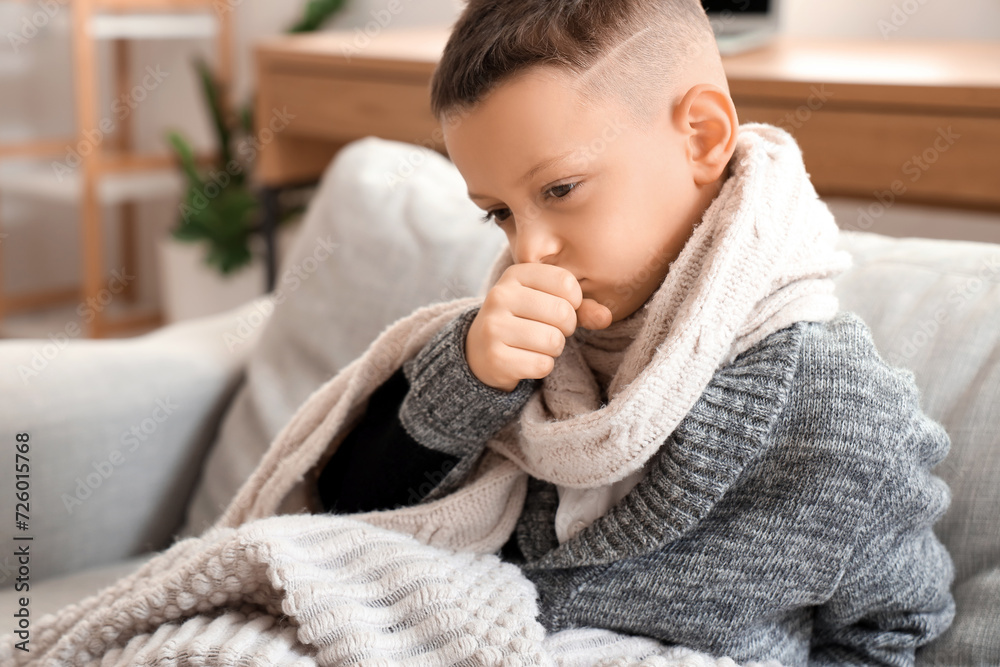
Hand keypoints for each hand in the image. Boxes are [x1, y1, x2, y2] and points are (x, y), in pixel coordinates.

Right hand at [465, 263, 612, 391]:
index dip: (575, 302)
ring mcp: (493, 327)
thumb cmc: (524, 321)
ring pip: (553, 341)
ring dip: (554, 349)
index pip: (566, 283)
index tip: (561, 308)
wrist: (480, 351)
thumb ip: (580, 307)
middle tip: (550, 331)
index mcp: (516, 274)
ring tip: (537, 345)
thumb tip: (605, 317)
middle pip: (562, 313)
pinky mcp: (494, 357)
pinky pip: (542, 365)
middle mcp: (500, 296)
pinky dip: (542, 366)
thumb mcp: (547, 303)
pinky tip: (526, 360)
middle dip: (566, 328)